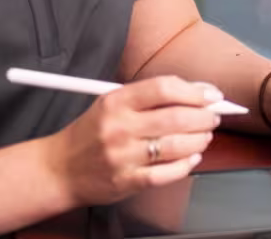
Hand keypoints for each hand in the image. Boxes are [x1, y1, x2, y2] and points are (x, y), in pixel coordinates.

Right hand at [41, 75, 222, 205]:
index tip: (212, 96)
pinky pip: (167, 173)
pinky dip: (186, 165)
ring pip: (177, 146)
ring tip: (204, 136)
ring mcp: (122, 157)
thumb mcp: (112, 104)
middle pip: (177, 118)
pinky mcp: (126, 181)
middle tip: (214, 118)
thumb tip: (198, 90)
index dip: (196, 91)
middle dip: (205, 118)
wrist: (57, 170)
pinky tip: (192, 158)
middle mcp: (119, 128)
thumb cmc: (91, 134)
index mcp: (116, 102)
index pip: (165, 88)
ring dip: (200, 140)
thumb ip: (151, 96)